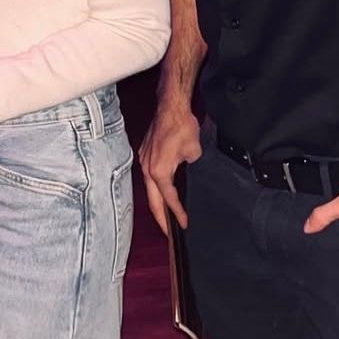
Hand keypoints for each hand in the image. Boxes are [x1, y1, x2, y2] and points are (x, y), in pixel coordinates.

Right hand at [138, 104, 200, 234]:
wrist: (171, 106)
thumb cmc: (181, 126)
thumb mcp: (195, 152)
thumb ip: (192, 167)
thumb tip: (191, 172)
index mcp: (159, 171)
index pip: (168, 199)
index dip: (177, 214)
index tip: (184, 225)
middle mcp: (147, 168)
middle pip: (152, 200)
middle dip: (161, 218)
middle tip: (169, 232)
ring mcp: (144, 160)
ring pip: (149, 189)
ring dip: (157, 203)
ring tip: (166, 216)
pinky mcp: (145, 154)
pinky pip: (149, 177)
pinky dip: (155, 188)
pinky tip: (162, 192)